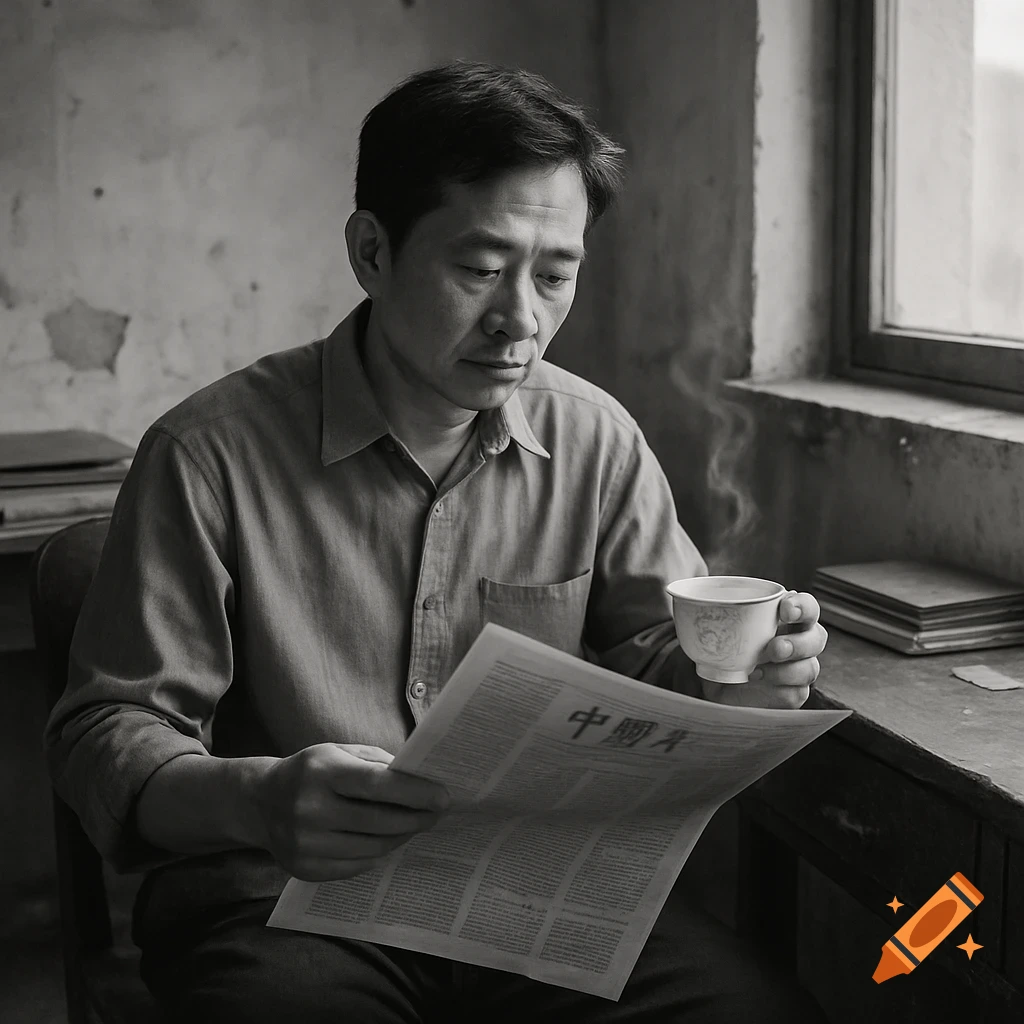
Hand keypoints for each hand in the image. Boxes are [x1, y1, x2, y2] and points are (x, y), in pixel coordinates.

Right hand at [255, 743, 449, 881]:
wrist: (261, 802)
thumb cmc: (312, 771)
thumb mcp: (339, 753)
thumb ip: (378, 764)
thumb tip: (422, 781)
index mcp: (321, 772)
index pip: (377, 784)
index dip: (414, 792)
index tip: (443, 797)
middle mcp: (310, 809)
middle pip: (379, 821)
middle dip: (416, 818)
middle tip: (437, 814)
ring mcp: (305, 844)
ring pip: (372, 847)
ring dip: (401, 836)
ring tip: (415, 824)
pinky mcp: (305, 869)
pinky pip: (357, 865)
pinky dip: (377, 852)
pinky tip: (387, 839)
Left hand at [701, 591, 826, 709]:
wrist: (715, 686)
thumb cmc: (724, 648)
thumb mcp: (718, 628)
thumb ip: (717, 613)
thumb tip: (692, 602)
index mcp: (788, 620)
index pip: (808, 607)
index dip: (803, 606)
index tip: (784, 609)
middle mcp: (800, 643)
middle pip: (818, 638)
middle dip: (799, 643)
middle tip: (773, 648)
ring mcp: (800, 670)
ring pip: (809, 669)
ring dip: (786, 670)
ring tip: (757, 669)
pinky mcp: (793, 694)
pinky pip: (795, 692)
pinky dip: (776, 687)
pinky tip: (756, 681)